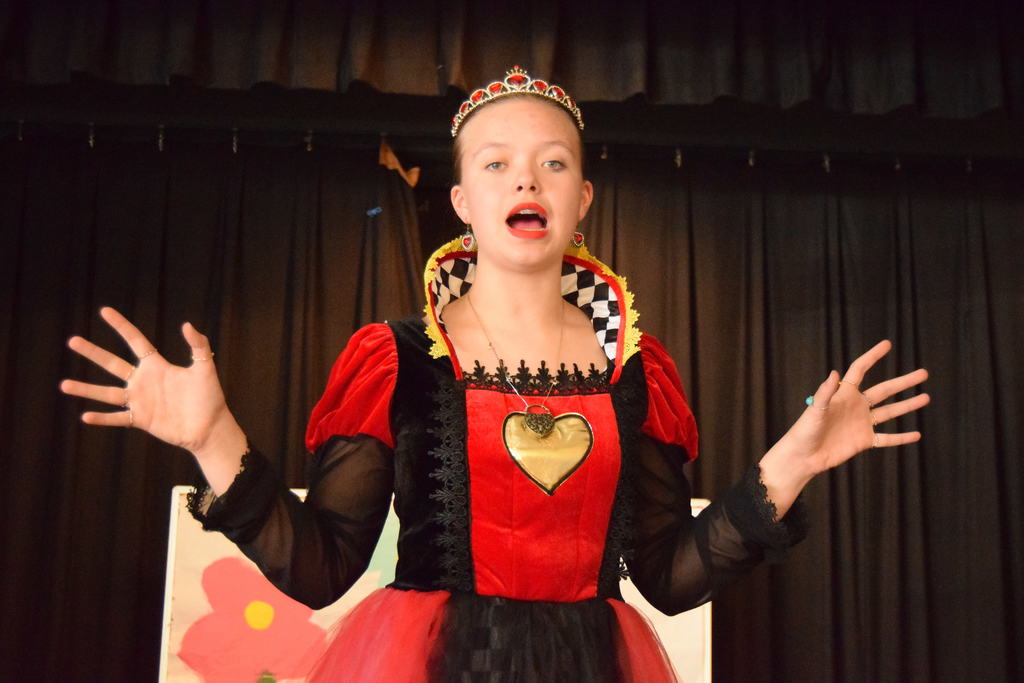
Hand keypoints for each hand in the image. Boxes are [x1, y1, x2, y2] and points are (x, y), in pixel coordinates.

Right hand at [60, 306, 237, 455]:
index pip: (135, 341)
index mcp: (157, 366)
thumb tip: (186, 325)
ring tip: (64, 385)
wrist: (210, 427)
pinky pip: (117, 418)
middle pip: (113, 364)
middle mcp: (144, 381)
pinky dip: (102, 419)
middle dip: (93, 353)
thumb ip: (198, 345)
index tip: (104, 311)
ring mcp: (140, 401)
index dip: (121, 326)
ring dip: (86, 389)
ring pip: (107, 393)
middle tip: (72, 341)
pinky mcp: (141, 420)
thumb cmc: (210, 397)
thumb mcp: (205, 367)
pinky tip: (85, 417)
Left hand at [760, 340, 929, 513]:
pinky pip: (887, 438)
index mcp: (844, 394)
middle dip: (904, 382)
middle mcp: (856, 406)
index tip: (887, 344)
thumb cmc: (804, 430)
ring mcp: (862, 423)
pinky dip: (902, 438)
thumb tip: (834, 372)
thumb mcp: (814, 409)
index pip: (861, 370)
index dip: (873, 356)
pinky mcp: (864, 441)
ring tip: (926, 397)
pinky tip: (917, 435)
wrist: (804, 456)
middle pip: (884, 390)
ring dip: (908, 405)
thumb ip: (825, 392)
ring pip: (890, 412)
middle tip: (924, 373)